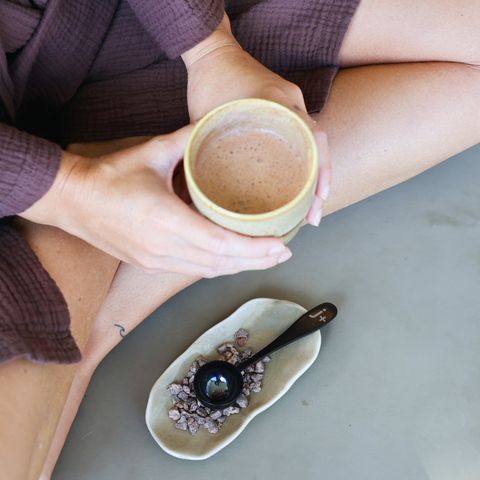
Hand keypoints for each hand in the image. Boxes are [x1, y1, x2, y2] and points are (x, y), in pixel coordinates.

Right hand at [19, 126, 290, 276]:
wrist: (71, 200)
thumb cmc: (108, 176)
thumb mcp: (152, 151)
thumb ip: (188, 138)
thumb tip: (216, 124)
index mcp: (165, 220)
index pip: (221, 242)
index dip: (254, 248)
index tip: (279, 245)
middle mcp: (163, 247)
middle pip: (220, 264)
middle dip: (256, 261)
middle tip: (283, 253)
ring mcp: (155, 260)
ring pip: (208, 272)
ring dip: (239, 268)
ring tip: (266, 258)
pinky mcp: (150, 264)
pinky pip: (192, 271)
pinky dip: (218, 268)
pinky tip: (233, 260)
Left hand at [182, 14, 330, 224]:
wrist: (213, 52)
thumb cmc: (206, 83)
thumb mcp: (204, 120)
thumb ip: (204, 152)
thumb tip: (193, 195)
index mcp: (277, 103)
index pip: (312, 140)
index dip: (320, 174)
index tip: (316, 202)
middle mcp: (292, 103)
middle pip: (319, 147)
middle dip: (321, 185)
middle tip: (313, 217)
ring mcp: (292, 104)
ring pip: (314, 145)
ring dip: (315, 176)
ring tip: (310, 208)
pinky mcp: (286, 108)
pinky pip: (303, 137)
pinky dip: (304, 161)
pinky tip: (298, 183)